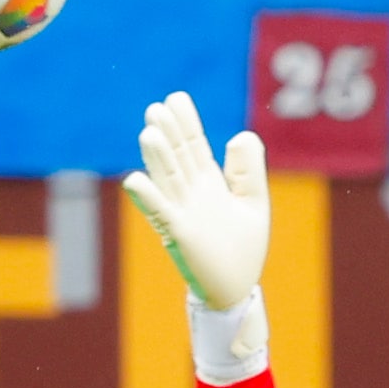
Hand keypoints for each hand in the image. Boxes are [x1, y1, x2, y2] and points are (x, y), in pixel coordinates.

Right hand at [120, 90, 269, 311]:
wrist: (236, 289)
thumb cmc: (243, 248)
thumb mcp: (253, 202)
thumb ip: (248, 170)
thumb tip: (242, 134)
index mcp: (209, 184)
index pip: (194, 146)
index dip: (185, 123)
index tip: (176, 98)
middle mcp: (191, 194)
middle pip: (178, 157)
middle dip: (169, 134)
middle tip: (157, 109)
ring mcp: (182, 213)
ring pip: (168, 180)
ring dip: (157, 158)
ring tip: (149, 133)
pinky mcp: (179, 235)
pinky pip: (161, 214)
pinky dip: (148, 198)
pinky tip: (135, 179)